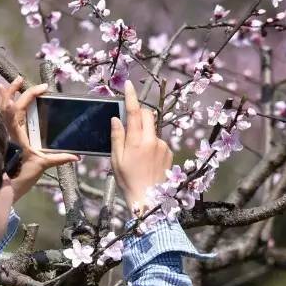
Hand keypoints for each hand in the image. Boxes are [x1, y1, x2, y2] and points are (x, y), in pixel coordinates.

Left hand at [0, 76, 78, 199]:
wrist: (5, 187)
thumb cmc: (23, 176)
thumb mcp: (42, 165)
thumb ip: (59, 158)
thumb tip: (76, 157)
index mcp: (16, 134)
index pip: (19, 108)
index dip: (29, 96)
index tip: (42, 89)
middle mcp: (7, 131)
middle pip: (6, 104)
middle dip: (14, 90)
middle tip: (20, 78)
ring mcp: (3, 133)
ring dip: (4, 95)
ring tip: (8, 83)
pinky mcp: (2, 137)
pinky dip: (0, 105)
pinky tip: (3, 98)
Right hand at [110, 79, 171, 212]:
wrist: (149, 199)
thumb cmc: (128, 181)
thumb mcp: (117, 160)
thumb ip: (117, 137)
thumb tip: (116, 119)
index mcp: (137, 142)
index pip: (135, 113)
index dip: (131, 97)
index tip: (128, 85)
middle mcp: (152, 140)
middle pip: (148, 115)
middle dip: (140, 113)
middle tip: (130, 123)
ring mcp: (163, 146)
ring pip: (152, 129)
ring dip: (144, 132)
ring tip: (137, 153)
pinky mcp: (169, 152)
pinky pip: (158, 141)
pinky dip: (151, 144)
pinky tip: (147, 159)